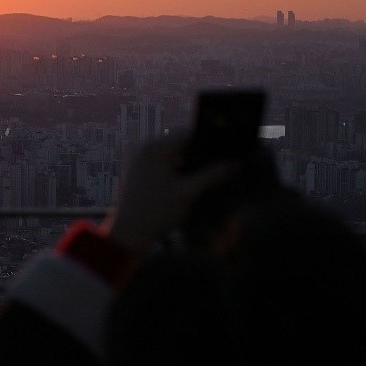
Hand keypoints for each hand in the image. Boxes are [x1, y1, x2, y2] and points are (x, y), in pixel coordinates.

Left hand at [103, 132, 238, 254]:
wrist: (129, 232)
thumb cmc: (157, 211)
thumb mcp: (189, 192)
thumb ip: (213, 175)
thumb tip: (236, 164)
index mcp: (155, 147)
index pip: (188, 133)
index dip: (209, 139)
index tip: (226, 148)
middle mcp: (143, 146)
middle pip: (178, 141)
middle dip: (198, 151)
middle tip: (220, 161)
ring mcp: (137, 156)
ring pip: (170, 150)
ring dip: (186, 159)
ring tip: (207, 170)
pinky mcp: (136, 167)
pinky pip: (160, 159)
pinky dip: (174, 165)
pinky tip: (188, 177)